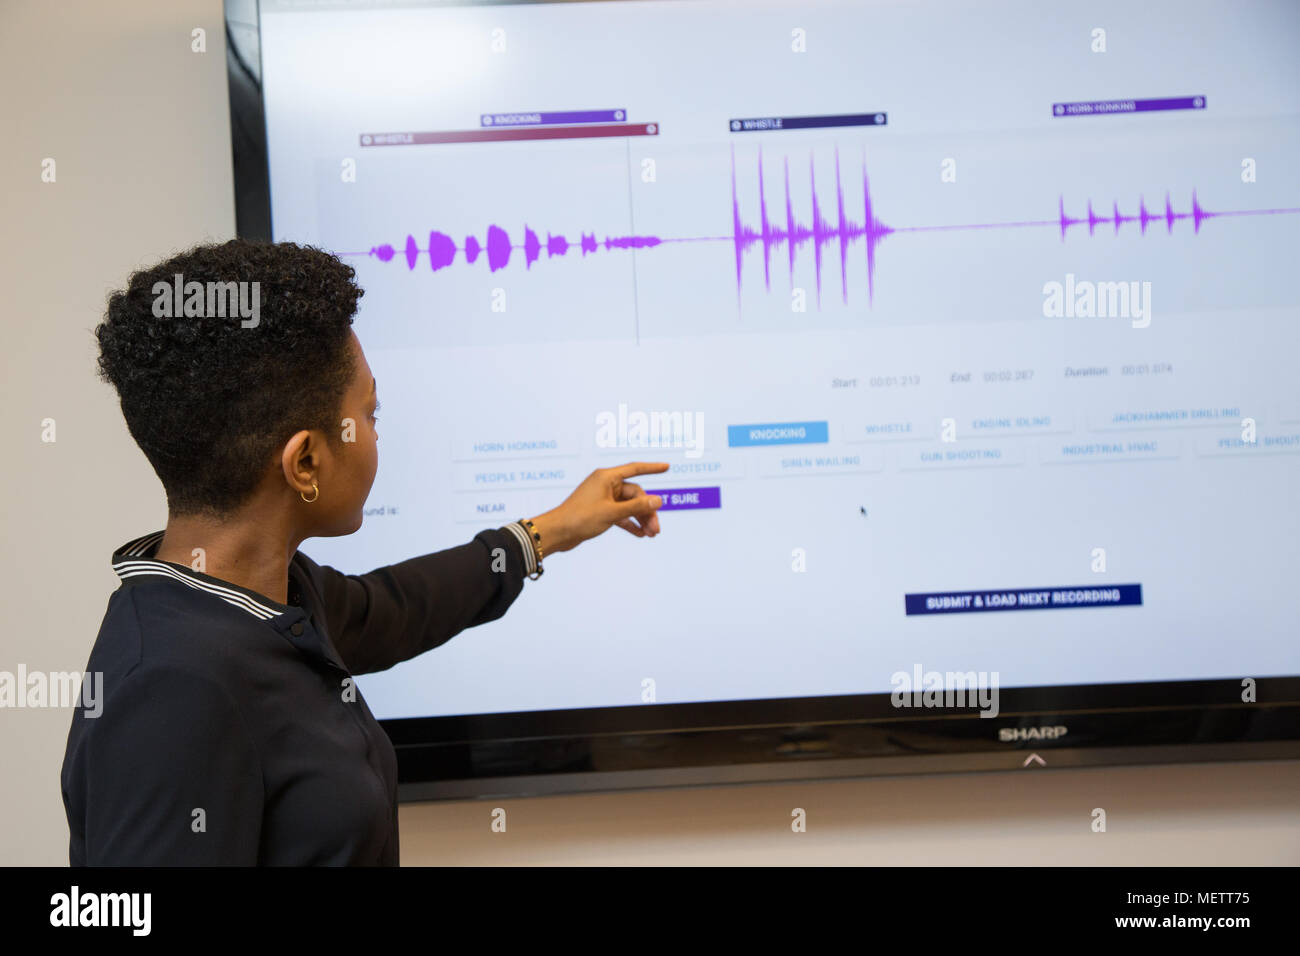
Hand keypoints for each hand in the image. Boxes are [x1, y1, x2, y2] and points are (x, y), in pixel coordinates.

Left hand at [526, 461, 668, 554]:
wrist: (557, 533)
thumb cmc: (580, 518)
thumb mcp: (612, 513)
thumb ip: (636, 507)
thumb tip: (658, 500)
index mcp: (606, 477)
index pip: (635, 468)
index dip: (652, 468)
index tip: (667, 467)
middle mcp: (605, 485)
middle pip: (635, 494)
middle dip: (647, 510)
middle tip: (656, 529)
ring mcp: (603, 498)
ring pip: (629, 506)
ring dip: (640, 518)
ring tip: (651, 534)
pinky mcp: (600, 511)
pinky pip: (620, 514)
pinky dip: (630, 523)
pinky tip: (640, 534)